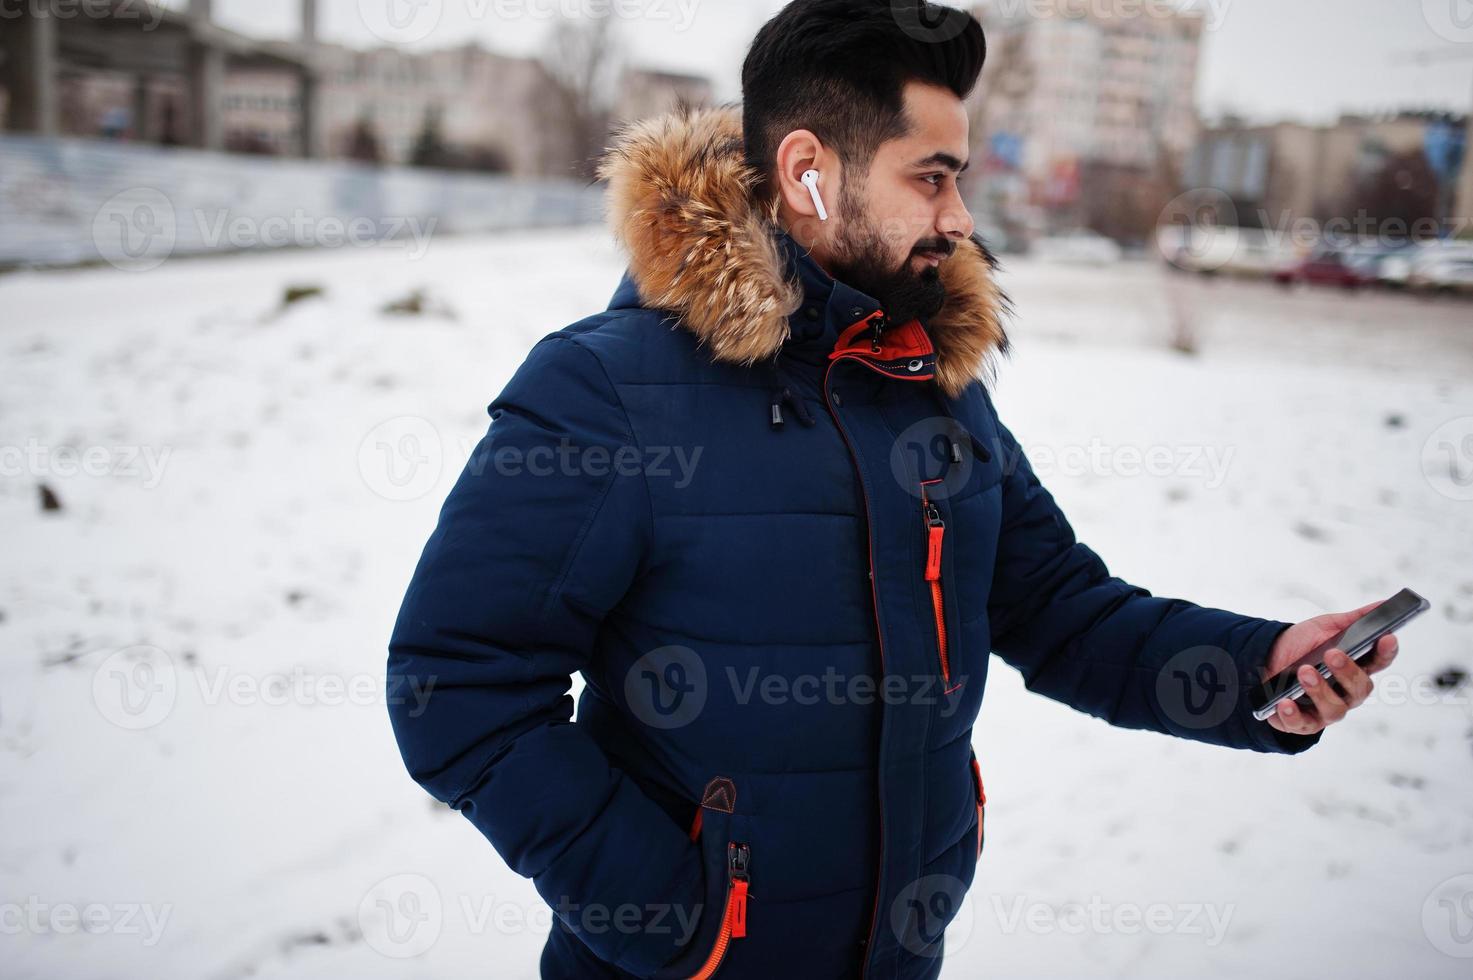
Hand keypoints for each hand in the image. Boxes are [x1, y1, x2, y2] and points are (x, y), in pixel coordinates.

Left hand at [1261, 600, 1399, 736]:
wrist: (1265, 660)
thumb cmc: (1302, 646)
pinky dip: (1293, 715)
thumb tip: (1383, 604)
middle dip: (1347, 671)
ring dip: (1320, 691)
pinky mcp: (1303, 722)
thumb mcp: (1326, 627)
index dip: (1386, 651)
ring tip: (1304, 672)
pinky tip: (1285, 703)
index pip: (1380, 661)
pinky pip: (1302, 725)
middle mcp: (1347, 692)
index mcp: (1357, 667)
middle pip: (1360, 689)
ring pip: (1335, 709)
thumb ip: (1354, 619)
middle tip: (1331, 654)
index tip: (1387, 637)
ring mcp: (1326, 709)